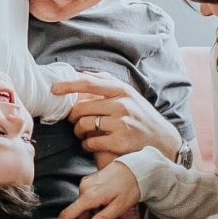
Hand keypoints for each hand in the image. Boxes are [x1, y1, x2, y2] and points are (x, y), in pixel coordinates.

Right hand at [47, 161, 140, 218]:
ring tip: (111, 217)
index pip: (69, 213)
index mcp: (90, 195)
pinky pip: (87, 198)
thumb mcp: (119, 207)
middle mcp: (84, 187)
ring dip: (93, 215)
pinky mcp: (90, 180)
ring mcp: (86, 183)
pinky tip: (107, 206)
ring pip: (83, 206)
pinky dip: (94, 206)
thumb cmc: (130, 188)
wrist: (136, 168)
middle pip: (79, 213)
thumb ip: (103, 218)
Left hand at [52, 74, 184, 162]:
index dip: (69, 85)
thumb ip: (108, 84)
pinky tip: (90, 144)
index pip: (90, 83)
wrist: (164, 142)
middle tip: (74, 122)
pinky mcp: (120, 141)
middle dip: (73, 117)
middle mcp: (122, 104)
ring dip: (78, 132)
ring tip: (82, 134)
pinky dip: (86, 145)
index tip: (53, 89)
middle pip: (82, 108)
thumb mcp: (131, 95)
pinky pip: (91, 142)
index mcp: (122, 90)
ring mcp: (122, 123)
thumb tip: (82, 73)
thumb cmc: (142, 117)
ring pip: (84, 125)